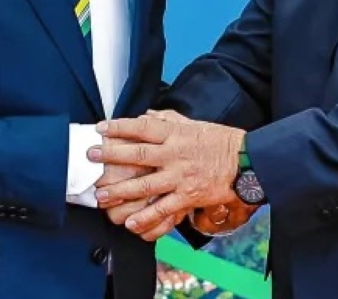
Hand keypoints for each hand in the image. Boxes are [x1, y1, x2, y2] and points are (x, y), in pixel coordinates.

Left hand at [88, 112, 244, 237]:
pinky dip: (146, 217)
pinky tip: (129, 222)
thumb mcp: (195, 125)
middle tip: (91, 156)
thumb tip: (147, 116)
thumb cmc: (221, 141)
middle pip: (138, 154)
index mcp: (176, 134)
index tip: (101, 128)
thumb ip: (169, 120)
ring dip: (120, 191)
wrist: (247, 162)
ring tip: (101, 195)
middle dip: (111, 156)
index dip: (120, 127)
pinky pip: (163, 209)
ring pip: (145, 186)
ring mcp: (180, 177)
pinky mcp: (188, 197)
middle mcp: (175, 154)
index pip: (143, 127)